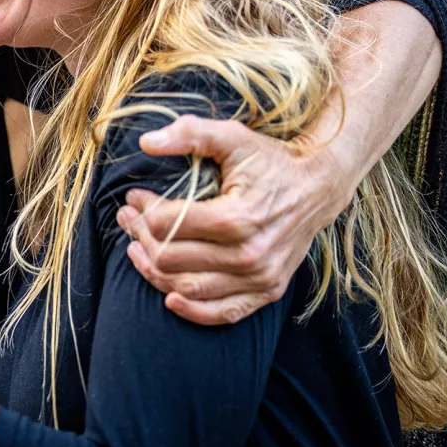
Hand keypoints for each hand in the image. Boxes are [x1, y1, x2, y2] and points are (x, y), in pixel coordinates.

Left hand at [116, 115, 352, 325]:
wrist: (319, 187)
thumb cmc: (270, 160)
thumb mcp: (233, 136)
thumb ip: (190, 133)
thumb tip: (145, 142)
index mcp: (236, 217)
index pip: (168, 224)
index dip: (142, 211)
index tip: (133, 197)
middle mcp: (248, 254)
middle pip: (171, 258)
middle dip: (140, 237)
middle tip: (127, 219)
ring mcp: (260, 277)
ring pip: (187, 287)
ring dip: (152, 271)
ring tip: (134, 249)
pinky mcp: (267, 291)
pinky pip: (222, 313)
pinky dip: (192, 310)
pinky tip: (169, 297)